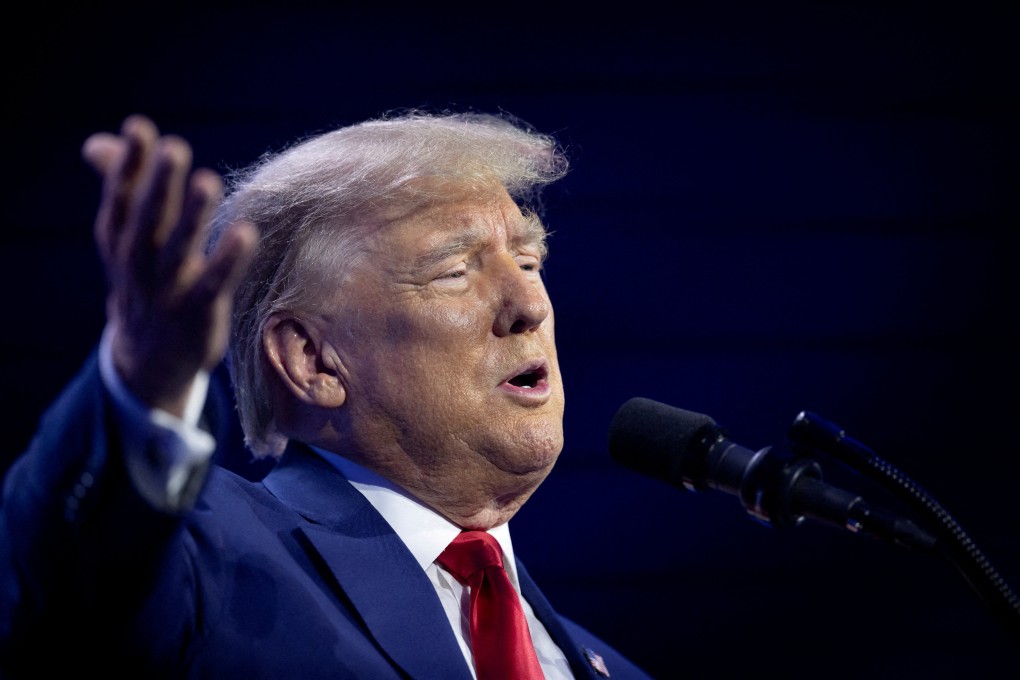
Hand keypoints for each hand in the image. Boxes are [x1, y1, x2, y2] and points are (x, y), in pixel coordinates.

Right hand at [82, 115, 256, 417]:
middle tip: (173, 147)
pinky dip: (227, 261)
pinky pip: (214, 285)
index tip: (139, 126)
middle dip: (158, 185)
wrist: (149, 359)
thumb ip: (122, 188)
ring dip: (191, 217)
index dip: (128, 165)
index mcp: (120, 242)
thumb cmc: (145, 282)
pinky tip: (246, 231)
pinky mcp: (198, 314)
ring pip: (177, 251)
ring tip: (207, 180)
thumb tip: (96, 143)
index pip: (121, 199)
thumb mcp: (127, 239)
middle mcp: (138, 265)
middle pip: (147, 221)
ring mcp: (167, 291)